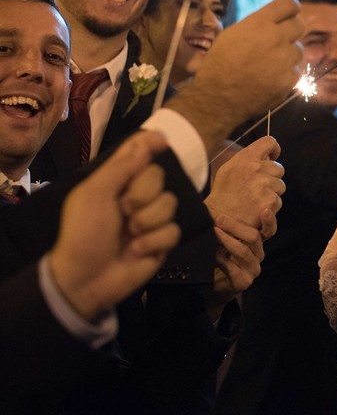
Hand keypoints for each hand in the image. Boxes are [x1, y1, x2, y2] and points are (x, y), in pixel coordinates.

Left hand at [49, 131, 180, 320]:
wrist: (85, 279)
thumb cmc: (83, 233)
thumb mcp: (95, 194)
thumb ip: (122, 165)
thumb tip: (152, 137)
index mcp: (117, 181)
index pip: (139, 152)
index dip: (152, 143)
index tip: (162, 142)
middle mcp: (137, 195)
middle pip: (160, 176)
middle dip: (143, 194)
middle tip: (124, 209)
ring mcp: (151, 218)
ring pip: (170, 204)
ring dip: (147, 221)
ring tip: (128, 235)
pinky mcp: (162, 241)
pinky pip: (173, 231)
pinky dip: (152, 241)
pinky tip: (136, 250)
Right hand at [170, 0, 303, 155]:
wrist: (218, 97)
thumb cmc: (220, 63)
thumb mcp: (232, 34)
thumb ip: (257, 24)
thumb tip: (275, 20)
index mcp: (259, 24)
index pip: (289, 4)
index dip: (291, 8)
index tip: (288, 14)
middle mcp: (275, 38)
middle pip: (299, 25)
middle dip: (291, 30)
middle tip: (280, 39)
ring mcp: (284, 60)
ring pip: (298, 49)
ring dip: (288, 54)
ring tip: (269, 63)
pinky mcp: (289, 79)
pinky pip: (295, 70)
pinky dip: (286, 74)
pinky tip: (270, 78)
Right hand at [204, 136, 284, 236]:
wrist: (218, 217)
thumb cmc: (223, 192)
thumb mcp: (229, 168)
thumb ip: (248, 158)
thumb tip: (268, 155)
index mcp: (247, 158)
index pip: (269, 142)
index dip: (274, 149)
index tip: (271, 157)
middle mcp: (257, 168)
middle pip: (279, 168)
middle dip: (271, 177)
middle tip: (257, 187)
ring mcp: (265, 185)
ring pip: (280, 185)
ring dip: (271, 192)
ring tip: (254, 199)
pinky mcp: (270, 201)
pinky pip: (278, 200)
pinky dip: (270, 206)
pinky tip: (256, 208)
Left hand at [211, 213, 266, 296]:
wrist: (214, 284)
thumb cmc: (220, 258)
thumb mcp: (227, 240)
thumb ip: (229, 227)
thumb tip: (220, 208)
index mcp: (257, 243)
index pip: (269, 230)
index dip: (269, 221)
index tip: (265, 210)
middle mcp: (258, 255)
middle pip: (254, 237)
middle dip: (236, 226)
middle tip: (220, 219)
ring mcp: (253, 269)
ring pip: (243, 251)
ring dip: (227, 240)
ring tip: (214, 232)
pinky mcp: (243, 281)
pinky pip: (233, 268)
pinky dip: (222, 259)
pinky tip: (214, 253)